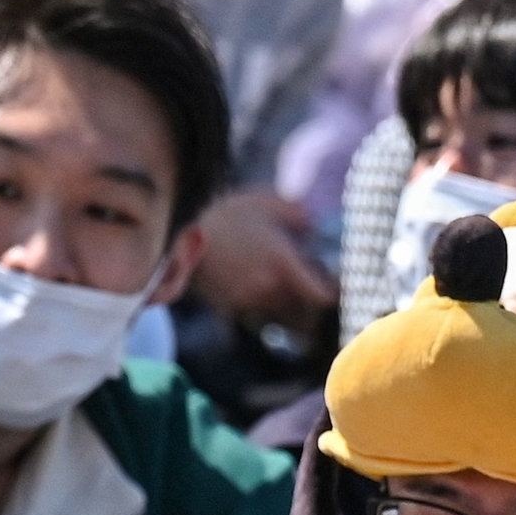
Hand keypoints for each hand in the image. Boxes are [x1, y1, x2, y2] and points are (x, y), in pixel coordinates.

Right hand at [188, 188, 332, 334]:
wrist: (184, 236)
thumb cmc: (229, 214)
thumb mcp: (270, 202)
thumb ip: (301, 216)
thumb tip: (315, 230)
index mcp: (283, 263)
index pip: (319, 296)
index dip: (330, 294)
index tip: (332, 287)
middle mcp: (268, 288)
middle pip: (301, 307)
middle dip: (307, 296)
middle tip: (306, 281)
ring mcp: (248, 301)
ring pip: (279, 311)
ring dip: (285, 302)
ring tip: (278, 281)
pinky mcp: (230, 308)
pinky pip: (257, 311)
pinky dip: (262, 303)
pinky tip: (255, 284)